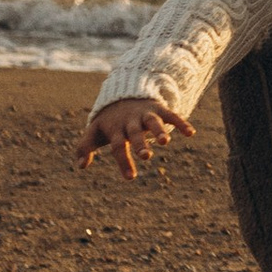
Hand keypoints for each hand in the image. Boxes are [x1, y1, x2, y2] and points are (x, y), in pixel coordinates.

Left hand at [77, 98, 193, 180]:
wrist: (123, 93)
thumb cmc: (109, 121)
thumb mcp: (95, 131)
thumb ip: (84, 147)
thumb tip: (80, 166)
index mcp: (115, 129)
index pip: (118, 146)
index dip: (124, 161)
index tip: (131, 178)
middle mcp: (130, 122)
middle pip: (134, 133)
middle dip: (140, 144)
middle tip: (145, 156)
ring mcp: (145, 114)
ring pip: (153, 122)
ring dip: (159, 131)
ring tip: (165, 142)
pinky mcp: (159, 109)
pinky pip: (171, 115)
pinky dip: (181, 123)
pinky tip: (191, 133)